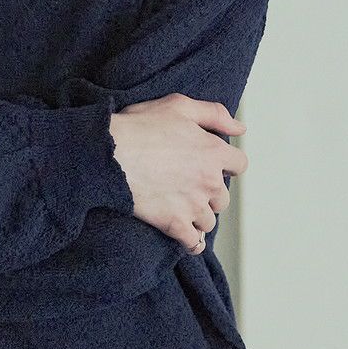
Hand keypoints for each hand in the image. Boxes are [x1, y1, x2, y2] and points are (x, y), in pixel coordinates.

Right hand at [108, 95, 247, 253]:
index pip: (239, 165)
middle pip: (223, 198)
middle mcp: (209, 181)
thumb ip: (214, 114)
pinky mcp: (175, 224)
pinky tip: (184, 236)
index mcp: (212, 151)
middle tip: (187, 185)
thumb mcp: (178, 106)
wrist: (108, 155)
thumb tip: (239, 129)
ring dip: (197, 216)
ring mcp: (193, 205)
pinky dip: (191, 242)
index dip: (226, 165)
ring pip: (208, 221)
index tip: (211, 166)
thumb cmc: (138, 128)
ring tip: (179, 207)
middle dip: (209, 193)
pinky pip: (194, 243)